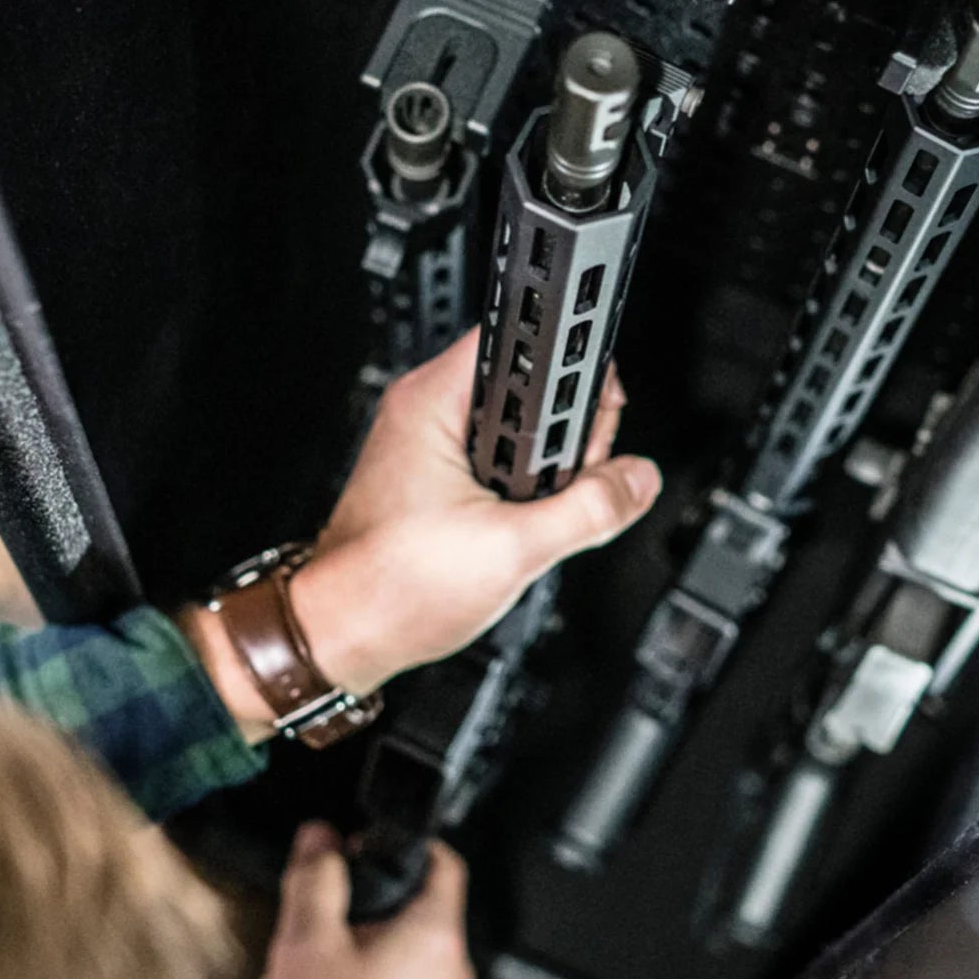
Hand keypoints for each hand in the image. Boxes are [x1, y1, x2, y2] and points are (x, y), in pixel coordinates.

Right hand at [263, 821, 475, 978]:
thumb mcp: (309, 940)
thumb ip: (315, 879)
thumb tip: (319, 837)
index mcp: (437, 933)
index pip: (445, 862)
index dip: (409, 845)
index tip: (372, 844)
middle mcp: (452, 966)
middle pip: (422, 905)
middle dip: (375, 896)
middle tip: (335, 897)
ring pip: (408, 946)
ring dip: (367, 938)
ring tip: (323, 947)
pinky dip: (371, 973)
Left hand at [290, 328, 660, 693]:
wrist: (341, 635)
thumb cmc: (390, 587)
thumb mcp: (514, 548)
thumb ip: (590, 508)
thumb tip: (637, 479)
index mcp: (435, 400)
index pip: (526, 343)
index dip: (574, 377)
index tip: (596, 419)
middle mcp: (428, 410)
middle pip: (531, 387)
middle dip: (568, 434)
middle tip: (567, 482)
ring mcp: (429, 443)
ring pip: (519, 428)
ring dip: (547, 467)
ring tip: (540, 510)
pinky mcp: (433, 476)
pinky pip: (498, 459)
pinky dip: (522, 486)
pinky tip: (522, 521)